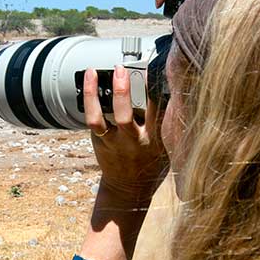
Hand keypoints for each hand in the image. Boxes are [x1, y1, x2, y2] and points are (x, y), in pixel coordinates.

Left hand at [84, 66, 165, 200]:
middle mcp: (133, 141)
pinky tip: (89, 82)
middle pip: (126, 116)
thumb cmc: (152, 162)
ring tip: (93, 72)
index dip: (157, 90)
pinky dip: (89, 100)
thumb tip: (170, 90)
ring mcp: (113, 142)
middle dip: (122, 92)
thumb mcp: (167, 144)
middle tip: (121, 70)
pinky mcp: (100, 141)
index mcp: (154, 141)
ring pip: (100, 118)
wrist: (129, 189)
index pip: (158, 112)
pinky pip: (92, 120)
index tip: (156, 70)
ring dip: (93, 94)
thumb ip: (166, 122)